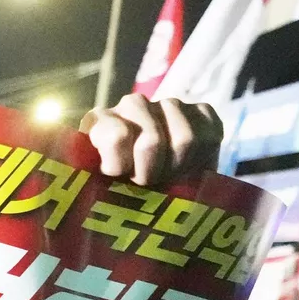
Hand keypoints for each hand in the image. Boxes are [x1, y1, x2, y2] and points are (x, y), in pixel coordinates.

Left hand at [80, 94, 222, 186]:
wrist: (156, 194)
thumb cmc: (120, 194)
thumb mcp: (98, 192)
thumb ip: (90, 182)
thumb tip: (90, 187)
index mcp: (100, 121)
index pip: (116, 137)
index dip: (121, 166)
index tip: (120, 179)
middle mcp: (133, 105)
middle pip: (152, 141)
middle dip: (152, 174)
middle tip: (148, 184)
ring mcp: (168, 104)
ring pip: (185, 139)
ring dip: (178, 168)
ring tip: (167, 178)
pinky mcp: (201, 112)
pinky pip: (208, 135)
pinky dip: (201, 159)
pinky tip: (187, 167)